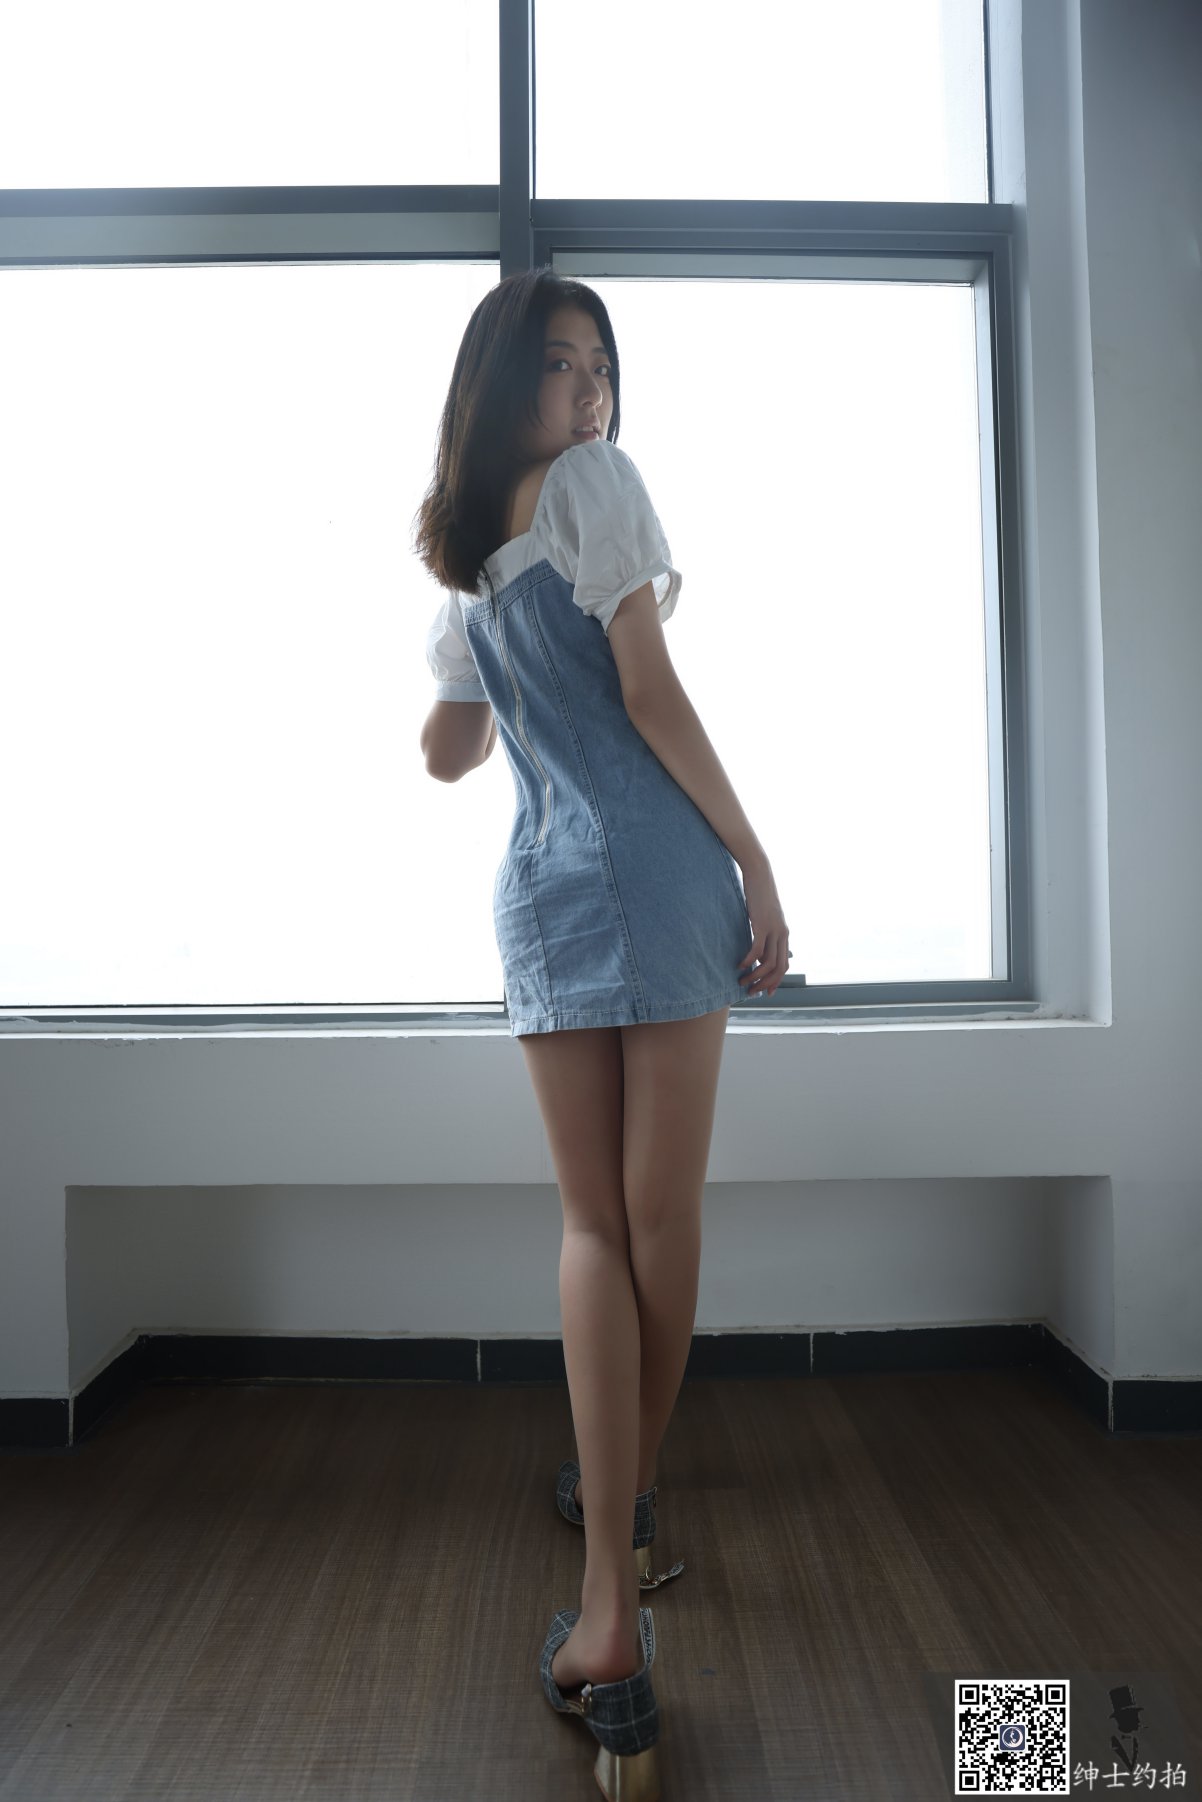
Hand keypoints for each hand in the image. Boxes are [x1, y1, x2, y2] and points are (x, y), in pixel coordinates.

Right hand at [736, 860, 789, 997]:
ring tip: (742, 982)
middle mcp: (782, 934)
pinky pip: (757, 950)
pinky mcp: (762, 924)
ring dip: (755, 976)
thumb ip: (765, 931)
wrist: (760, 874)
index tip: (766, 992)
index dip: (776, 980)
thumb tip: (758, 945)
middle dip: (766, 984)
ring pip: (769, 963)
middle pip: (779, 968)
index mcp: (784, 934)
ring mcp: (774, 930)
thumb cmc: (759, 894)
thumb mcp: (765, 916)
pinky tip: (739, 966)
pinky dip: (748, 961)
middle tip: (752, 992)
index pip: (784, 964)